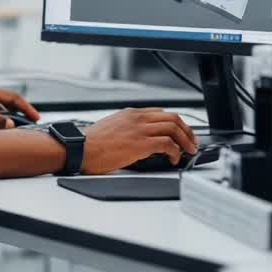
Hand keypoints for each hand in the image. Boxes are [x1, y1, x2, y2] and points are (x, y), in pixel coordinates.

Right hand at [80, 108, 198, 173]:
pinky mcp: (140, 144)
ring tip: (188, 151)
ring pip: (173, 128)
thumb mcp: (110, 127)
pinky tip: (174, 158)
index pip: (160, 113)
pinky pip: (167, 144)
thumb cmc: (90, 143)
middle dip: (187, 130)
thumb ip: (127, 128)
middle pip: (172, 118)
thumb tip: (138, 139)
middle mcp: (137, 118)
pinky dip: (175, 151)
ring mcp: (139, 130)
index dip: (175, 123)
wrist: (80, 148)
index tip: (180, 132)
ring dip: (186, 140)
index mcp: (130, 113)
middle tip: (192, 142)